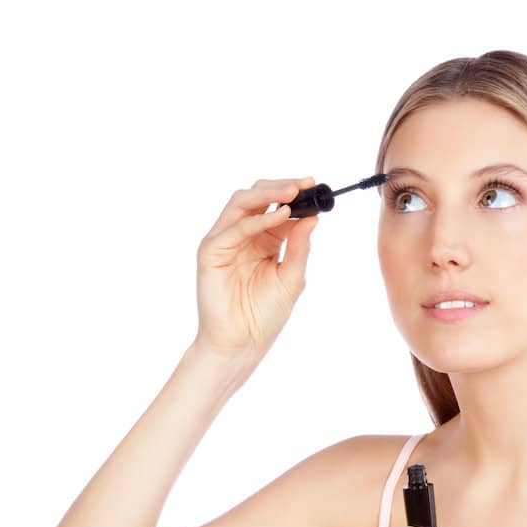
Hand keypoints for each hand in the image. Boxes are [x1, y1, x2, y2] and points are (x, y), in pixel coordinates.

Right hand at [195, 176, 320, 358]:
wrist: (242, 343)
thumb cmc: (264, 315)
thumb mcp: (292, 278)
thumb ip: (300, 247)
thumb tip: (312, 218)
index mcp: (264, 240)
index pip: (277, 207)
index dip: (296, 195)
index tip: (315, 185)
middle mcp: (243, 235)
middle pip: (258, 197)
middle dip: (282, 187)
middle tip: (305, 183)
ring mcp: (225, 241)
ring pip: (243, 203)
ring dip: (269, 194)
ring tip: (293, 192)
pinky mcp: (211, 251)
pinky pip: (236, 227)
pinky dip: (258, 220)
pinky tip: (280, 216)